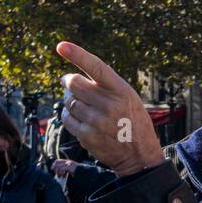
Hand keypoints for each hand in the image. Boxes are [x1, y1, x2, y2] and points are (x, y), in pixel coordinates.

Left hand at [56, 41, 165, 177]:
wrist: (139, 156)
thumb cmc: (133, 121)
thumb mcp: (129, 98)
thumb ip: (107, 84)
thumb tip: (75, 74)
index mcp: (121, 91)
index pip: (96, 67)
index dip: (77, 55)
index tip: (61, 46)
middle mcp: (108, 105)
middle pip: (74, 83)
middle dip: (68, 81)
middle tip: (69, 82)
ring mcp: (96, 121)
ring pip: (68, 101)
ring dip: (70, 100)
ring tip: (82, 106)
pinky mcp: (87, 136)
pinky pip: (67, 118)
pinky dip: (68, 115)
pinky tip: (79, 118)